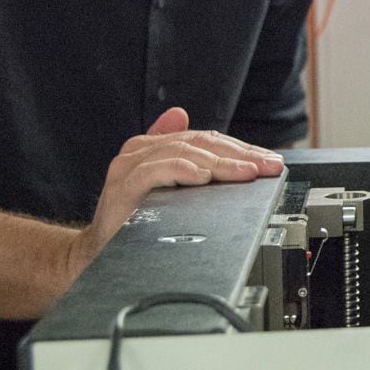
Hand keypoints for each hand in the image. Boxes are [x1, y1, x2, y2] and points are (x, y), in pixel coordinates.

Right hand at [68, 108, 284, 276]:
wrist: (98, 253)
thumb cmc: (133, 220)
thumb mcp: (166, 188)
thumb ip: (182, 158)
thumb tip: (185, 116)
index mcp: (154, 147)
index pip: (206, 140)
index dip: (241, 149)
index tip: (271, 161)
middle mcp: (141, 151)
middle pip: (198, 143)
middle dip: (240, 154)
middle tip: (268, 166)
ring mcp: (130, 167)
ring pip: (181, 153)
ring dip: (219, 163)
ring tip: (246, 172)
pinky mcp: (123, 187)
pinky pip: (155, 172)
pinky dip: (182, 171)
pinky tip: (203, 177)